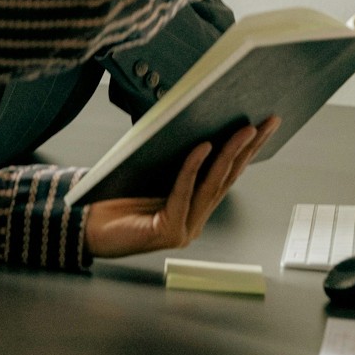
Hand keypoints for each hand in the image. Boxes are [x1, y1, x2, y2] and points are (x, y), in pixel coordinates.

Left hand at [83, 118, 277, 258]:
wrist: (88, 228)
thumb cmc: (117, 198)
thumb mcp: (152, 171)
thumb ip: (174, 159)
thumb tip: (197, 123)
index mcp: (195, 205)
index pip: (227, 174)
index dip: (248, 150)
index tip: (264, 125)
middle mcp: (195, 219)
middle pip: (227, 178)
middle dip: (249, 148)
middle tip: (265, 123)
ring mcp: (185, 228)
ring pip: (212, 186)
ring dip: (230, 154)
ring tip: (243, 130)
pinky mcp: (169, 231)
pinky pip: (184, 193)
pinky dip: (193, 169)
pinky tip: (203, 147)